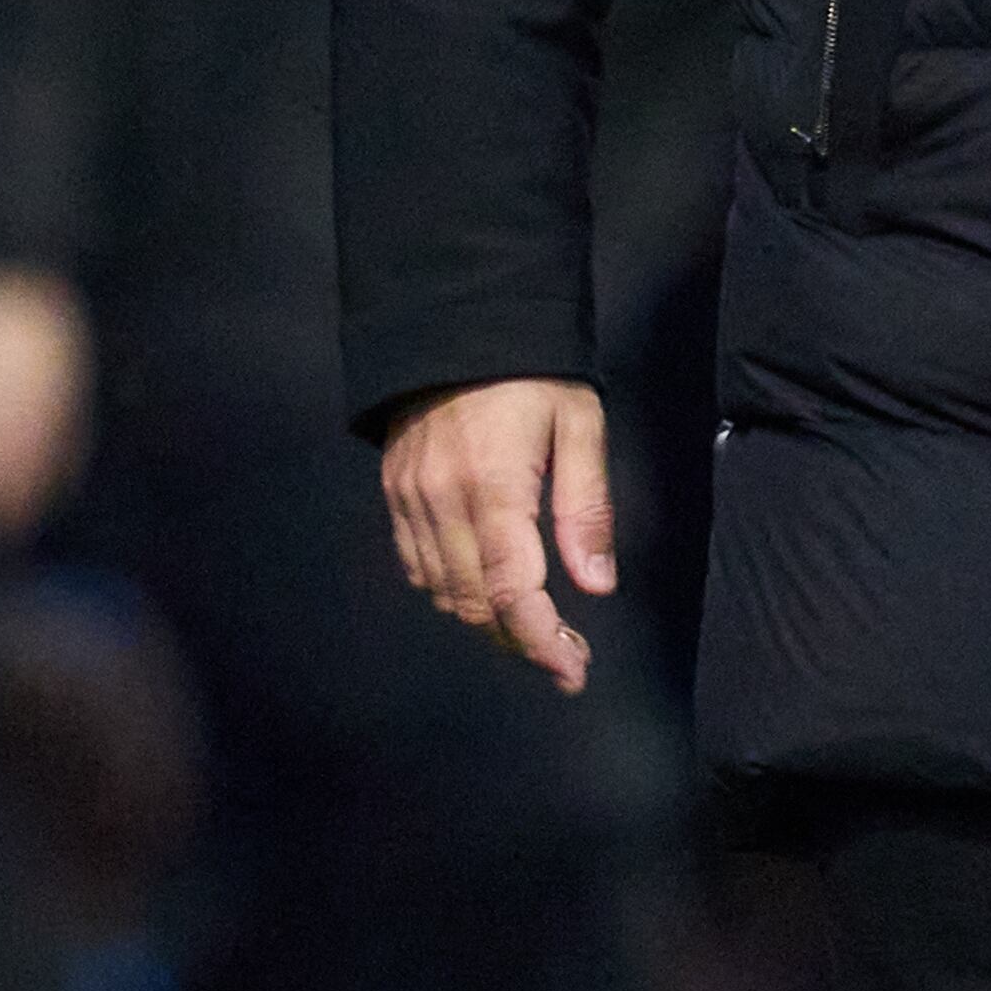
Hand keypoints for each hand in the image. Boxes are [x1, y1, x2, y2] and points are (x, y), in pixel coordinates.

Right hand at [379, 376, 612, 692]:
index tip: (572, 671)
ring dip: (487, 621)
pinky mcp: (394, 492)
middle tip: (566, 656)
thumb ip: (586, 506)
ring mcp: (410, 499)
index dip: (540, 641)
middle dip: (521, 641)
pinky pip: (417, 566)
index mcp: (494, 486)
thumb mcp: (579, 422)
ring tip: (533, 627)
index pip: (510, 589)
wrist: (455, 319)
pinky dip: (451, 591)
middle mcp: (442, 502)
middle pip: (474, 604)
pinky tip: (485, 588)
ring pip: (443, 593)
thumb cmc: (530, 370)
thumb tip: (596, 585)